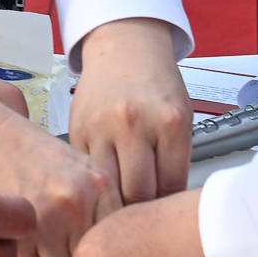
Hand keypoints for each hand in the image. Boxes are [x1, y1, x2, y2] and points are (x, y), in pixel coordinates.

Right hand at [71, 18, 193, 202]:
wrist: (123, 48)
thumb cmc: (156, 84)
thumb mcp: (180, 118)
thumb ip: (175, 161)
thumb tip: (164, 207)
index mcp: (170, 123)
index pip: (170, 187)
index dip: (167, 204)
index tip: (163, 208)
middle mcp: (135, 124)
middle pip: (137, 194)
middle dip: (140, 205)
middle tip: (141, 208)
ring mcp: (102, 127)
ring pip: (107, 187)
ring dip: (113, 197)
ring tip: (120, 196)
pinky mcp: (77, 130)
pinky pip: (87, 170)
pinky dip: (95, 179)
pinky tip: (103, 177)